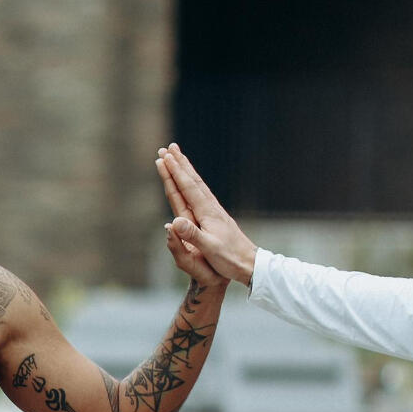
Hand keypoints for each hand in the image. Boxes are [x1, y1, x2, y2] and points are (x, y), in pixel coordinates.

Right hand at [156, 143, 256, 286]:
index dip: (174, 172)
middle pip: (192, 180)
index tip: (163, 157)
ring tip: (177, 157)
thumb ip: (192, 234)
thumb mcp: (209, 248)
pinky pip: (200, 193)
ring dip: (186, 170)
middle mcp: (210, 207)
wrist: (249, 263)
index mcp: (206, 213)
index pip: (187, 188)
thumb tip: (173, 222)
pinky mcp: (215, 216)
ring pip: (197, 184)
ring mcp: (214, 210)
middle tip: (167, 148)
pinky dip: (193, 182)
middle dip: (179, 164)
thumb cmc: (228, 258)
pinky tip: (192, 181)